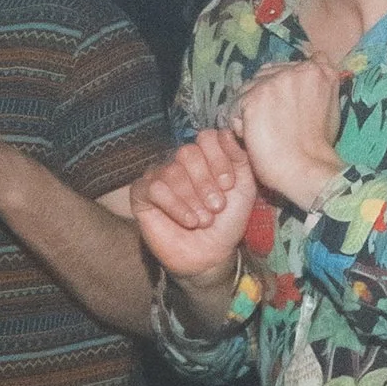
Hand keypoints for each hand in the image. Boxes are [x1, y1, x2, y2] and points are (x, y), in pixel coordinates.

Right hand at [130, 128, 260, 286]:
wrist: (211, 254)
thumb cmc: (227, 222)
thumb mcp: (244, 188)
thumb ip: (240, 158)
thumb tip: (226, 131)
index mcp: (205, 156)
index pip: (207, 137)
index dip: (218, 159)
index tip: (228, 185)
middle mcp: (180, 162)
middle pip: (187, 152)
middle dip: (205, 182)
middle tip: (217, 206)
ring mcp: (159, 175)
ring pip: (171, 171)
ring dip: (192, 198)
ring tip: (204, 220)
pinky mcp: (142, 194)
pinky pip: (154, 188)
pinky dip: (175, 206)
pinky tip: (189, 221)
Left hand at [234, 56, 345, 212]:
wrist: (307, 168)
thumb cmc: (319, 147)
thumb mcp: (329, 107)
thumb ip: (317, 90)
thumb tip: (306, 88)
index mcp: (317, 70)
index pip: (292, 64)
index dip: (284, 81)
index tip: (284, 99)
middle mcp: (295, 69)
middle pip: (266, 74)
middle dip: (265, 95)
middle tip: (272, 122)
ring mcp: (273, 82)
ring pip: (248, 89)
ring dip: (251, 109)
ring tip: (264, 132)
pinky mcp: (253, 98)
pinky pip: (235, 107)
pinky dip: (240, 124)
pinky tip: (252, 138)